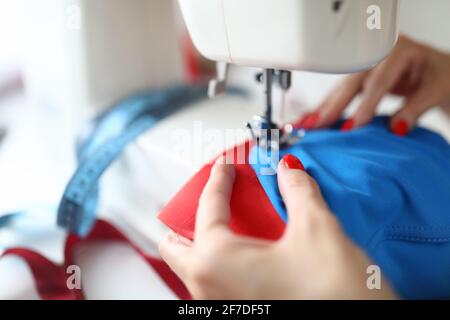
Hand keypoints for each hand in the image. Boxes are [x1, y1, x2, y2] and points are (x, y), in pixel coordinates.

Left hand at [159, 155, 396, 298]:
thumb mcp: (317, 231)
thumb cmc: (333, 298)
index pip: (207, 207)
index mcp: (217, 261)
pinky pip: (215, 284)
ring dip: (207, 242)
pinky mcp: (239, 316)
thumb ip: (298, 192)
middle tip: (215, 201)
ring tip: (235, 224)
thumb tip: (289, 171)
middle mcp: (208, 289)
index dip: (217, 181)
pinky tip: (252, 253)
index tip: (225, 169)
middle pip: (176, 247)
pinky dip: (223, 262)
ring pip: (195, 268)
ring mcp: (219, 308)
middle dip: (190, 220)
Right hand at [300, 35, 449, 135]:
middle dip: (332, 107)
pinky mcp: (356, 78)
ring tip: (304, 126)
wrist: (435, 70)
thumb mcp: (435, 90)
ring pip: (339, 88)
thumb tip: (396, 128)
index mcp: (399, 51)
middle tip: (316, 127)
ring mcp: (363, 65)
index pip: (378, 81)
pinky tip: (308, 119)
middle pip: (350, 83)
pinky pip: (337, 93)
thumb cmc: (437, 77)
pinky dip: (323, 109)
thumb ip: (416, 108)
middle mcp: (376, 55)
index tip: (352, 126)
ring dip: (321, 109)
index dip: (364, 105)